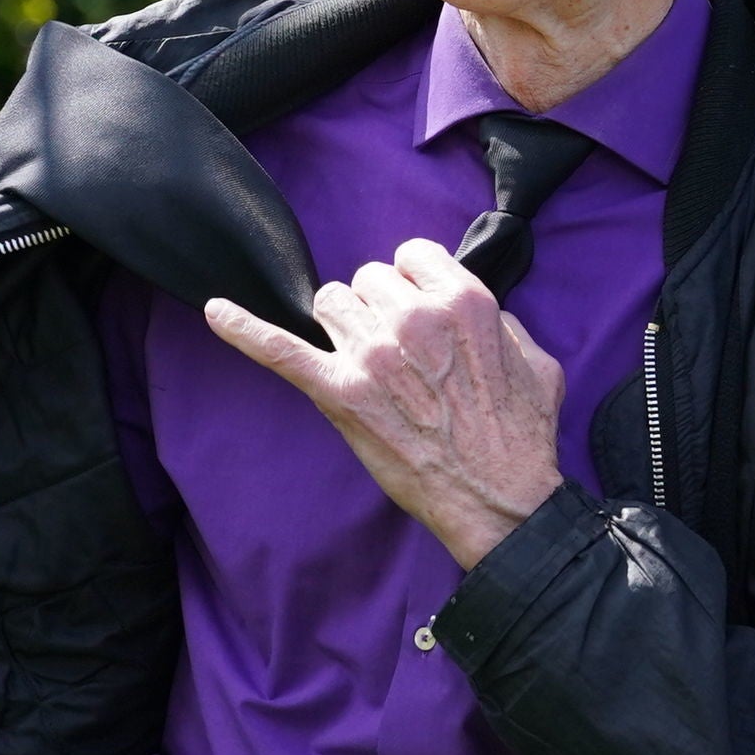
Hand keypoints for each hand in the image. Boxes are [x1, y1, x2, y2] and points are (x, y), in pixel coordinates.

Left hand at [206, 237, 566, 570]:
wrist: (499, 499)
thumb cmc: (521, 436)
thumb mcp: (537, 361)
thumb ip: (503, 323)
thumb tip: (473, 312)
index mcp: (463, 302)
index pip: (410, 255)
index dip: (412, 283)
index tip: (415, 310)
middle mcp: (413, 319)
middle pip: (366, 279)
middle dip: (376, 308)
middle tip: (395, 352)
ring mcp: (372, 355)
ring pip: (329, 302)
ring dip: (341, 325)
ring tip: (362, 360)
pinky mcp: (340, 393)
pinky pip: (280, 349)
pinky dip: (244, 329)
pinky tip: (216, 312)